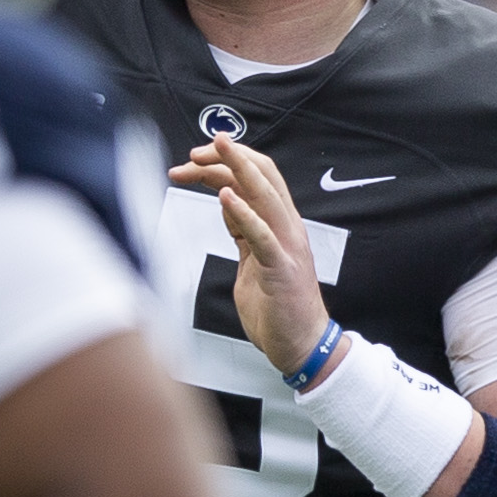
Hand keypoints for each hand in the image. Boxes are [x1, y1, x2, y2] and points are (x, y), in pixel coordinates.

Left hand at [169, 136, 338, 379]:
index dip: (228, 161)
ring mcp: (287, 246)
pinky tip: (226, 198)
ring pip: (266, 194)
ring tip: (212, 153)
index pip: (258, 176)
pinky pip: (263, 236)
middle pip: (262, 175)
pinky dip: (245, 213)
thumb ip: (243, 230)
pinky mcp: (282, 269)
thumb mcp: (252, 258)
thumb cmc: (276, 306)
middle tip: (195, 151)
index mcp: (280, 223)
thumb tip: (228, 203)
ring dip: (238, 169)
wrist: (301, 346)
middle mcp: (287, 227)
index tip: (195, 158)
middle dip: (228, 156)